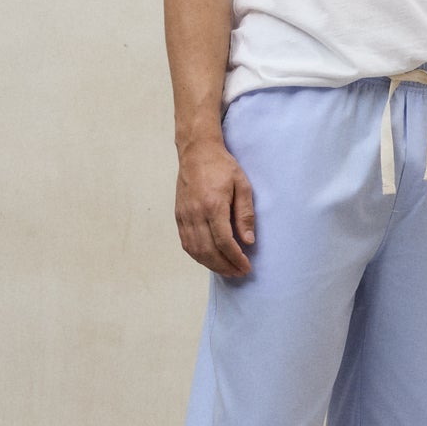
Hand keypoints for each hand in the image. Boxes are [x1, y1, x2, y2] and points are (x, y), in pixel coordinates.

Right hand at [175, 135, 255, 276]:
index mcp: (213, 205)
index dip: (235, 258)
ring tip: (227, 270)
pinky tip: (210, 259)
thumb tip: (248, 241)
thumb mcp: (242, 185)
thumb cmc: (222, 166)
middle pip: (208, 251)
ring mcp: (184, 216)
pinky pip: (186, 243)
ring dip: (211, 265)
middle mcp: (195, 213)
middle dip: (225, 266)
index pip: (224, 241)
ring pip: (195, 250)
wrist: (197, 152)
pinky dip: (198, 256)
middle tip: (239, 272)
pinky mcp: (178, 216)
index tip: (246, 266)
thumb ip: (245, 214)